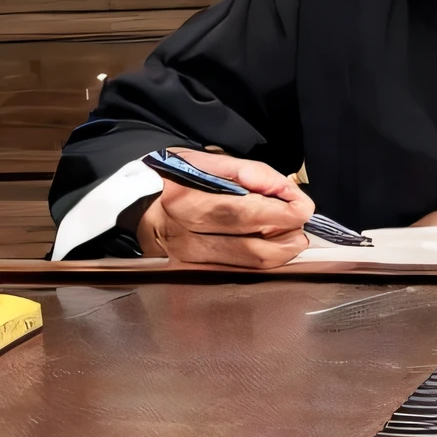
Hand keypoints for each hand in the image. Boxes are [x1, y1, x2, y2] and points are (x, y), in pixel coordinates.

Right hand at [135, 149, 313, 267]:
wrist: (132, 200)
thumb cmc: (175, 175)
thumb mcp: (210, 161)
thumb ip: (251, 174)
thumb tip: (287, 191)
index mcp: (185, 200)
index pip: (245, 213)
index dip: (281, 213)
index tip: (304, 207)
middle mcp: (182, 236)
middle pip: (249, 248)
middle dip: (287, 239)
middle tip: (302, 228)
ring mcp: (183, 261)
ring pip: (244, 267)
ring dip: (277, 254)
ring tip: (291, 238)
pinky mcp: (186, 275)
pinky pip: (233, 274)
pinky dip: (257, 265)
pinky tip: (268, 250)